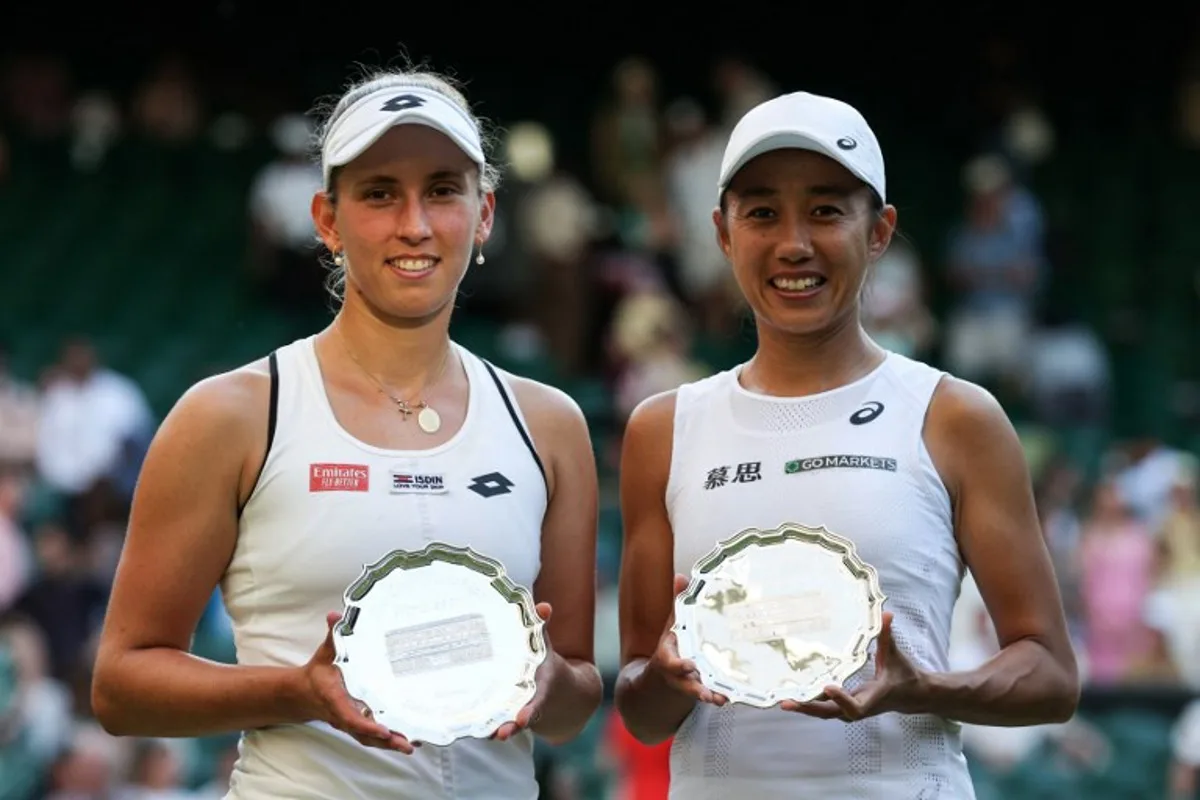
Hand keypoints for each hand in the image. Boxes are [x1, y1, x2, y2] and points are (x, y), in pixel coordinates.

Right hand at [301, 611, 417, 752]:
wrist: (303, 694)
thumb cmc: (317, 673)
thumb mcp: (325, 652)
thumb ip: (333, 635)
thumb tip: (335, 615)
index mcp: (334, 699)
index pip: (349, 716)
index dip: (365, 725)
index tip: (382, 730)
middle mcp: (342, 716)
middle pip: (364, 734)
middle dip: (385, 741)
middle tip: (407, 744)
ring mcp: (349, 724)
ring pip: (368, 739)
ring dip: (389, 744)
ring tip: (411, 745)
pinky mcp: (355, 726)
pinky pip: (370, 737)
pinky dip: (387, 741)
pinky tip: (407, 740)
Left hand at [492, 602, 553, 741]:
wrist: (558, 691)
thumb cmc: (544, 662)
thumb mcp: (544, 644)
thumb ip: (541, 626)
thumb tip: (543, 606)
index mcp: (540, 688)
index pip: (536, 702)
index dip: (529, 712)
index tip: (522, 719)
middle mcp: (527, 704)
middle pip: (518, 719)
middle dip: (510, 727)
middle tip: (500, 734)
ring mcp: (514, 712)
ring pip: (504, 724)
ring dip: (494, 729)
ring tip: (484, 734)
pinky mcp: (501, 714)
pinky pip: (492, 722)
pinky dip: (483, 725)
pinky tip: (466, 726)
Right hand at [648, 574, 726, 706]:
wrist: (660, 675)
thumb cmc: (672, 643)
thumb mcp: (672, 623)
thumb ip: (677, 602)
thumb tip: (681, 576)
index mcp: (668, 657)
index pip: (670, 662)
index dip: (680, 665)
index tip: (690, 665)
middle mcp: (677, 675)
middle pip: (685, 684)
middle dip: (696, 689)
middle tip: (709, 694)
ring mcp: (688, 684)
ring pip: (698, 693)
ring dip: (711, 696)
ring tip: (723, 699)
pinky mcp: (701, 690)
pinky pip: (710, 695)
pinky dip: (720, 696)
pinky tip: (734, 697)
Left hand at [780, 612, 924, 721]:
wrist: (911, 696)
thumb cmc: (904, 675)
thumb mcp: (896, 655)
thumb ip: (887, 635)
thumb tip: (886, 613)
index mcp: (874, 696)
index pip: (857, 706)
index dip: (842, 700)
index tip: (828, 687)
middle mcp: (861, 706)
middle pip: (832, 713)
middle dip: (810, 708)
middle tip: (786, 701)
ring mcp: (852, 709)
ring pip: (826, 713)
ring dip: (805, 707)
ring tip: (783, 700)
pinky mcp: (846, 706)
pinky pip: (826, 708)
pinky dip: (810, 703)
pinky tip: (793, 695)